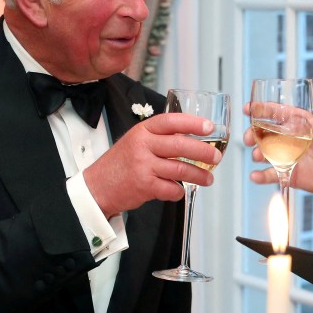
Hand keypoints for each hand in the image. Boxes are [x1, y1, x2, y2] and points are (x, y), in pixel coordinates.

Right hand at [84, 113, 221, 217]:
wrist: (97, 187)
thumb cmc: (121, 163)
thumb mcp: (136, 141)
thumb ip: (159, 138)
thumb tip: (192, 138)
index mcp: (143, 131)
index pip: (171, 121)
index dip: (192, 123)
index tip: (209, 127)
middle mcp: (143, 146)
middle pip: (180, 146)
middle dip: (203, 152)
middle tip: (216, 157)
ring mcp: (143, 166)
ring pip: (180, 170)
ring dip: (199, 176)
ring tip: (208, 179)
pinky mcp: (144, 186)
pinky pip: (171, 189)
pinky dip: (178, 191)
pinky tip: (178, 191)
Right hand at [243, 103, 312, 202]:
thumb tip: (312, 122)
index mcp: (301, 125)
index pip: (279, 114)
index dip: (263, 110)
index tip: (249, 108)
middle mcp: (291, 139)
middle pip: (266, 133)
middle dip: (254, 133)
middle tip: (249, 138)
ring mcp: (288, 157)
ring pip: (266, 153)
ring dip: (257, 153)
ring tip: (258, 156)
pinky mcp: (289, 174)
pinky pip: (272, 175)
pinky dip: (261, 176)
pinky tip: (255, 176)